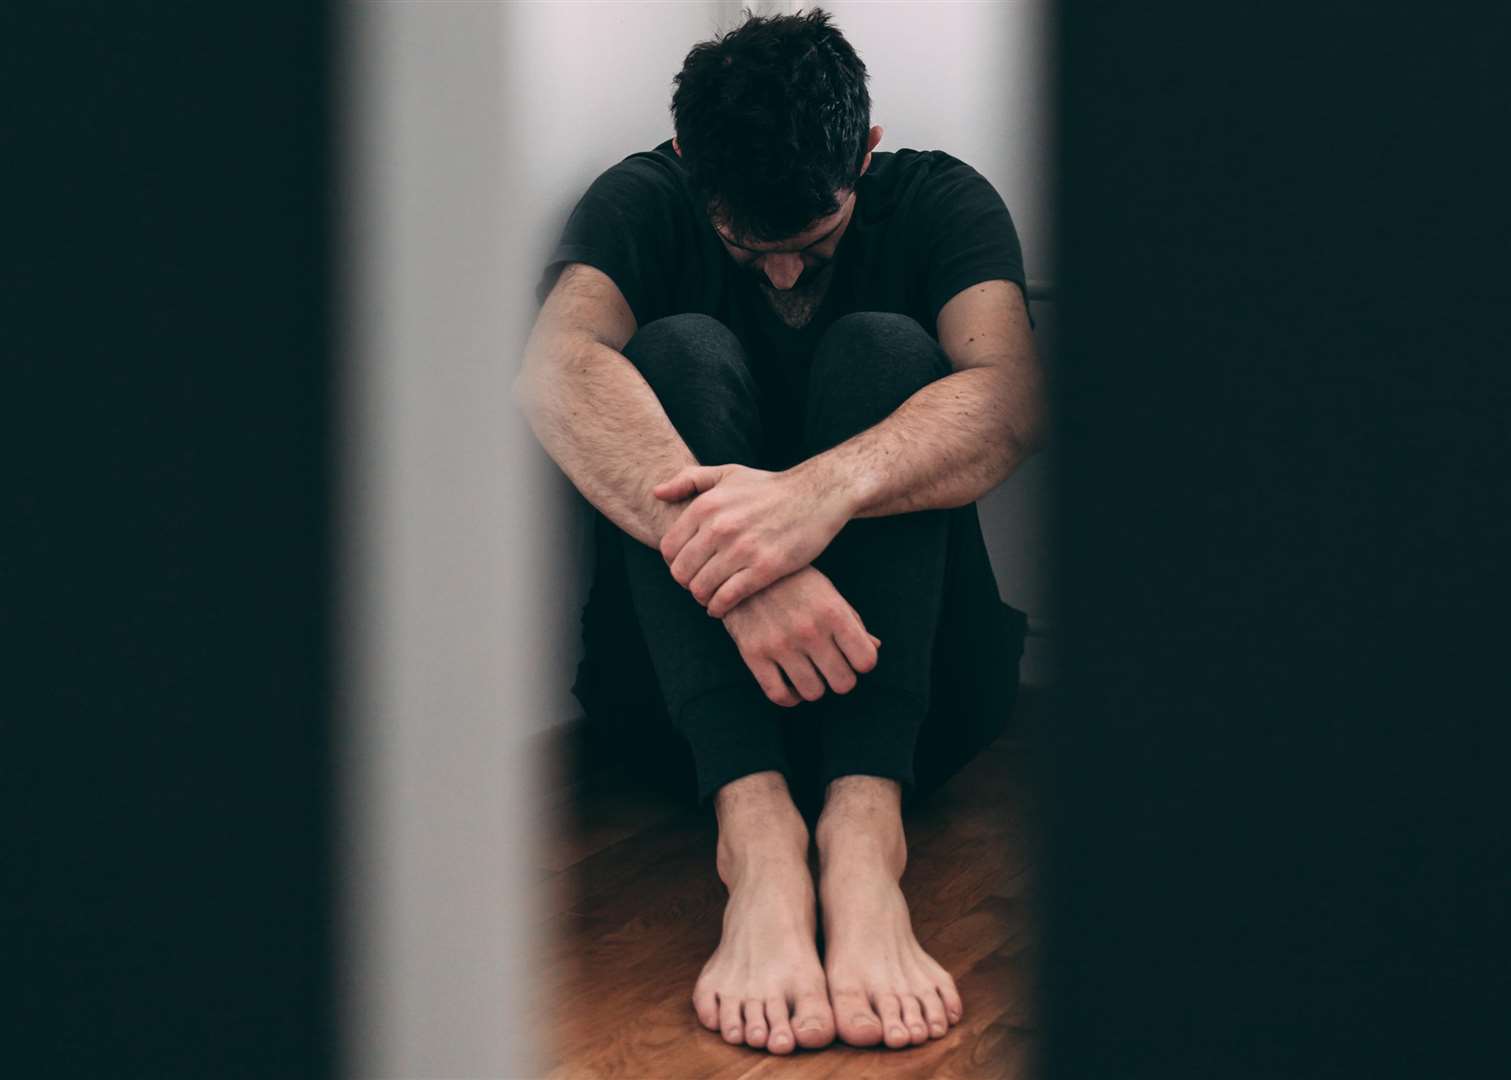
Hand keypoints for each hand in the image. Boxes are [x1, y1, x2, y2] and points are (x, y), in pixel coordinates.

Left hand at [653, 460, 853, 617]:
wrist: (816, 495)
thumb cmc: (769, 488)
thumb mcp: (727, 473)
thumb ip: (688, 480)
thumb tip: (656, 493)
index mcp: (706, 505)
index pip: (669, 549)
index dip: (674, 563)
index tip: (688, 567)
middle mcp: (720, 527)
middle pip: (681, 573)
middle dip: (687, 582)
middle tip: (699, 584)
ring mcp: (742, 549)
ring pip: (701, 588)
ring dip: (702, 597)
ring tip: (711, 596)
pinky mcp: (765, 568)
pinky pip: (727, 598)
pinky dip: (719, 607)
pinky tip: (722, 606)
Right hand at [720, 565, 880, 706]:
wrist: (743, 568)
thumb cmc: (794, 581)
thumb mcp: (828, 592)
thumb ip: (852, 621)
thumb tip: (874, 647)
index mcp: (833, 612)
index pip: (866, 660)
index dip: (863, 662)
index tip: (853, 656)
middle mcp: (809, 630)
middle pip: (843, 683)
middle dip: (841, 678)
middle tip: (831, 667)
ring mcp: (780, 644)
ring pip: (813, 692)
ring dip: (815, 686)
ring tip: (810, 673)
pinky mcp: (753, 654)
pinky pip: (779, 695)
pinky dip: (790, 697)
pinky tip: (791, 685)